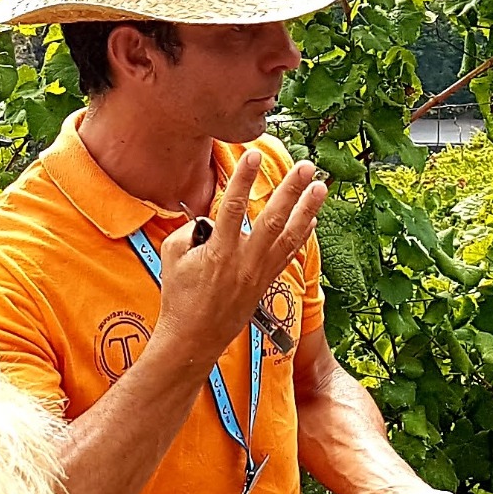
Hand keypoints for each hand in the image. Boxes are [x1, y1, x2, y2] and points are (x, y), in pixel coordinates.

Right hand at [152, 151, 324, 366]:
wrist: (193, 338)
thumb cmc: (180, 298)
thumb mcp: (172, 257)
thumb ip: (189, 231)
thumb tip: (209, 221)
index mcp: (219, 252)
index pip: (234, 207)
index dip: (244, 179)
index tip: (253, 154)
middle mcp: (245, 261)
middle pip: (273, 219)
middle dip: (291, 190)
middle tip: (306, 167)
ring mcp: (259, 273)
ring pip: (289, 236)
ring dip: (307, 209)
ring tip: (320, 187)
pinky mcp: (265, 282)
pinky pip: (288, 253)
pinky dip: (302, 234)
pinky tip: (311, 218)